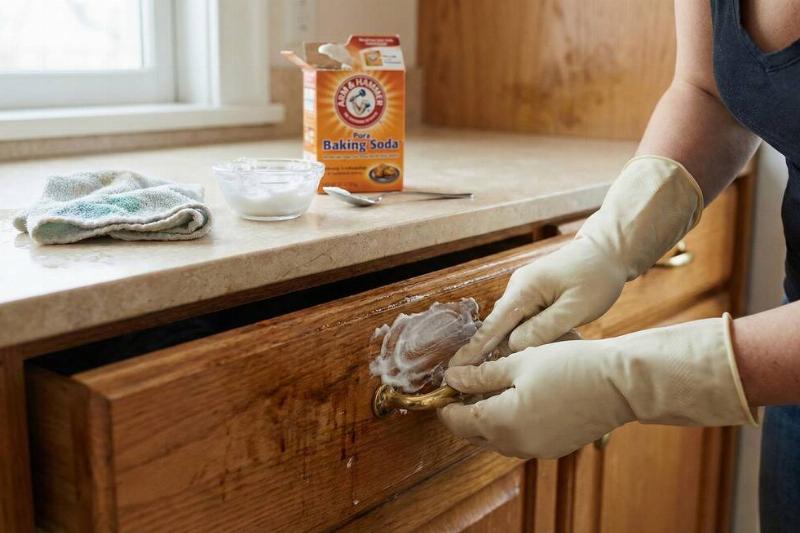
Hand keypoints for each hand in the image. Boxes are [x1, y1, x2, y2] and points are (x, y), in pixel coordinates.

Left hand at [439, 315, 755, 458]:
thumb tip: (452, 378)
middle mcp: (516, 444)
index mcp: (501, 422)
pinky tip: (516, 399)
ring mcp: (536, 449)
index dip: (445, 406)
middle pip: (475, 435)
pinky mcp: (554, 447)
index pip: (457, 422)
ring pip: (497, 439)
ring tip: (488, 389)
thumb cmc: (569, 365)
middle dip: (463, 414)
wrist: (618, 384)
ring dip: (487, 420)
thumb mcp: (518, 362)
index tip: (443, 389)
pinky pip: (520, 440)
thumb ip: (480, 375)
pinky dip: (510, 424)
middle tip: (462, 387)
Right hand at [450, 156, 703, 365]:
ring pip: (510, 325)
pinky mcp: (533, 296)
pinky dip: (521, 337)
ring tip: (491, 374)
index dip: (474, 349)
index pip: (494, 325)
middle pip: (497, 327)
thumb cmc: (596, 278)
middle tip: (463, 380)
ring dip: (506, 347)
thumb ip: (545, 328)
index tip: (454, 368)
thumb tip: (513, 346)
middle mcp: (518, 288)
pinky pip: (521, 321)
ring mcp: (524, 291)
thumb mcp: (576, 307)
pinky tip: (524, 353)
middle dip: (482, 352)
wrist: (607, 252)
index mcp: (525, 289)